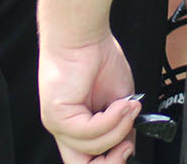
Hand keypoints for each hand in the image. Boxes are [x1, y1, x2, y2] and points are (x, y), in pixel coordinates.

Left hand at [40, 32, 137, 163]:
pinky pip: (88, 132)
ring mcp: (58, 125)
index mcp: (77, 126)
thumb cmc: (98, 58)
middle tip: (128, 144)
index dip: (109, 160)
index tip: (129, 147)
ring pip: (90, 149)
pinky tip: (121, 104)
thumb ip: (120, 123)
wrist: (82, 36)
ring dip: (118, 129)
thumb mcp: (119, 98)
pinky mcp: (57, 117)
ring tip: (129, 107)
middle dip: (110, 161)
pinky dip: (111, 120)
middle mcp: (64, 129)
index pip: (86, 160)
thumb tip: (129, 141)